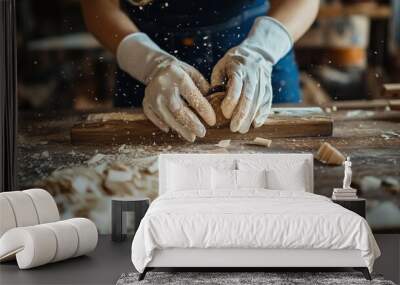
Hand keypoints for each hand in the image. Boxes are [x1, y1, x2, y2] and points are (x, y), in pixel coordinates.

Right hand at [144, 60, 214, 141]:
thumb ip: (203, 87)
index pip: (192, 96)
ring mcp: (152, 96)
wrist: (155, 68)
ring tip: (192, 137)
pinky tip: (173, 130)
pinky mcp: (146, 103)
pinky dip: (163, 124)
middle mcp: (163, 86)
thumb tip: (214, 104)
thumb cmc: (179, 72)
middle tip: (202, 133)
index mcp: (178, 76)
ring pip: (167, 117)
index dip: (203, 110)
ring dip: (180, 129)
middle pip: (178, 109)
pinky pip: (154, 117)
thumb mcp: (192, 74)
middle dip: (191, 123)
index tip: (212, 121)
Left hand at [211, 17, 291, 133]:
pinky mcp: (269, 87)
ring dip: (251, 117)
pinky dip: (262, 114)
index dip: (231, 102)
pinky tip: (256, 124)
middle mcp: (253, 74)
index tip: (225, 114)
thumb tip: (211, 100)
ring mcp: (263, 81)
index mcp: (238, 68)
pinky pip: (267, 102)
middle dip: (241, 115)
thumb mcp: (221, 66)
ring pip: (258, 101)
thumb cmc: (233, 62)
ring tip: (242, 130)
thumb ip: (216, 82)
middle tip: (234, 129)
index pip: (236, 87)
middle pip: (249, 97)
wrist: (256, 53)